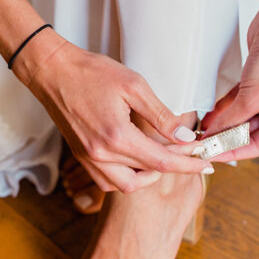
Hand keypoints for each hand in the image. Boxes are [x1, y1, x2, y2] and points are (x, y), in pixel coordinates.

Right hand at [20, 39, 211, 193]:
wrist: (52, 72)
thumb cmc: (91, 73)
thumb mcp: (133, 86)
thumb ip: (160, 115)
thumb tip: (183, 137)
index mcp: (116, 137)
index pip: (161, 162)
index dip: (188, 165)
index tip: (206, 163)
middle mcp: (100, 155)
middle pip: (146, 177)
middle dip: (170, 168)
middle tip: (183, 151)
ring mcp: (88, 158)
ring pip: (125, 186)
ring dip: (146, 176)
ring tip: (158, 156)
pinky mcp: (80, 156)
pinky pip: (107, 181)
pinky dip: (125, 176)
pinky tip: (134, 158)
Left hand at [200, 10, 258, 161]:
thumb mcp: (252, 98)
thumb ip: (231, 121)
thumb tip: (212, 137)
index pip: (258, 146)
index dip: (233, 152)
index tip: (211, 155)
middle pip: (247, 133)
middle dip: (224, 137)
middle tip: (202, 143)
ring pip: (239, 119)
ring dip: (221, 125)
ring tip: (201, 132)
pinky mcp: (254, 84)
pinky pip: (235, 104)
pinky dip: (222, 110)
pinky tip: (208, 117)